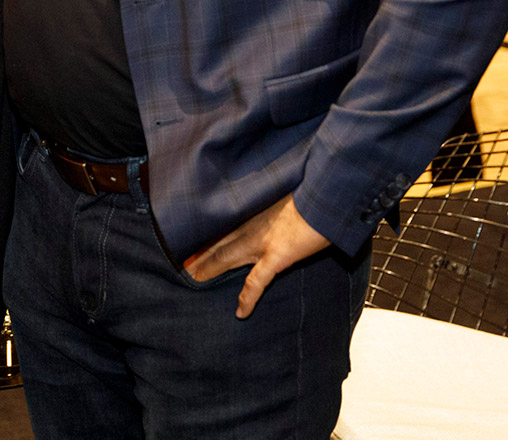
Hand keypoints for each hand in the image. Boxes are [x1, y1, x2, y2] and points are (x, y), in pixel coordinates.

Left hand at [181, 195, 329, 318]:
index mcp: (254, 212)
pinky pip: (257, 281)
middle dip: (199, 255)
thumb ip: (274, 205)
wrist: (327, 195)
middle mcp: (252, 226)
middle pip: (218, 243)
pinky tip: (240, 312)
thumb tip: (273, 209)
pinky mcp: (278, 255)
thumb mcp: (286, 196)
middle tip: (180, 265)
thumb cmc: (312, 194)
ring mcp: (262, 242)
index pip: (223, 226)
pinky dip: (248, 297)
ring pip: (226, 258)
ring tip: (192, 279)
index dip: (206, 236)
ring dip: (209, 269)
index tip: (189, 241)